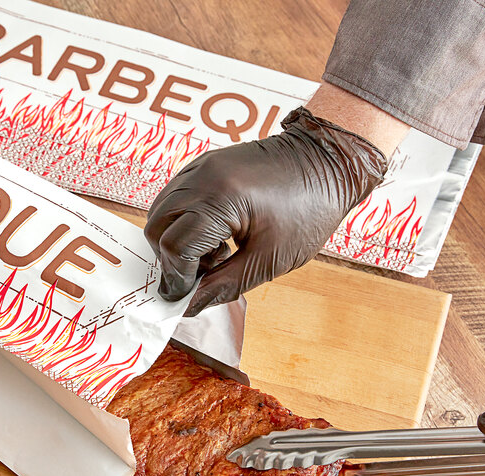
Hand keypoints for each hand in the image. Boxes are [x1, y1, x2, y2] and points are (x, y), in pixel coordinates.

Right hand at [145, 106, 387, 316]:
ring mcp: (200, 167)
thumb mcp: (270, 259)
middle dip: (171, 260)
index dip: (178, 279)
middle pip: (156, 228)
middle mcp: (202, 177)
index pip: (174, 247)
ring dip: (175, 241)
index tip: (188, 297)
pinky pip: (174, 198)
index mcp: (220, 199)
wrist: (327, 159)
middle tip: (201, 276)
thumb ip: (224, 286)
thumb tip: (190, 306)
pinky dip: (183, 223)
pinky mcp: (204, 165)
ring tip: (213, 254)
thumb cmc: (309, 208)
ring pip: (160, 212)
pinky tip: (214, 235)